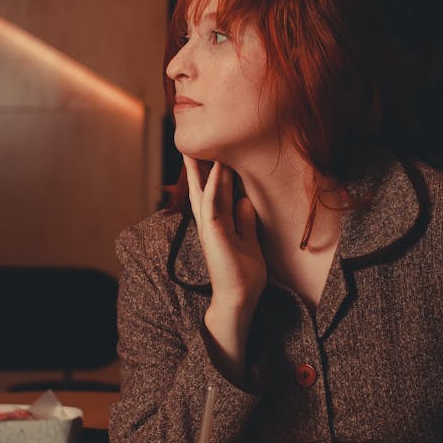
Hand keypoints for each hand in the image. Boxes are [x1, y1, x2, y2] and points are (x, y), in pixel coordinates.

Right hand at [184, 156, 266, 312]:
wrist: (240, 298)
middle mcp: (211, 223)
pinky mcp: (213, 233)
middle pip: (203, 189)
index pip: (216, 193)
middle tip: (193, 144)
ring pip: (203, 192)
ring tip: (199, 148)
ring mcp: (210, 227)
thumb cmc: (244, 275)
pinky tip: (215, 170)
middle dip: (199, 166)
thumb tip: (244, 202)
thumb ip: (246, 223)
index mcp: (220, 225)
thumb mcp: (249, 242)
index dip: (215, 173)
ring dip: (202, 169)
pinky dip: (213, 187)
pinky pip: (212, 205)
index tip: (216, 152)